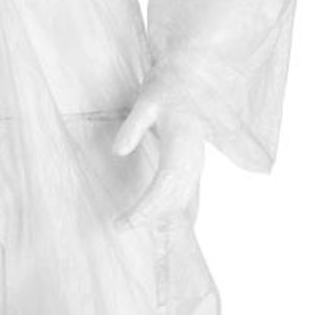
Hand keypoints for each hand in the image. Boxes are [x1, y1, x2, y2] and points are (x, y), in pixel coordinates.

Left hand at [110, 82, 205, 229]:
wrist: (190, 80)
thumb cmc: (167, 89)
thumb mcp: (146, 101)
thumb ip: (134, 126)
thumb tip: (117, 151)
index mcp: (182, 146)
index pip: (165, 187)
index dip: (146, 209)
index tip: (123, 222)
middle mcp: (193, 162)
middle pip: (175, 202)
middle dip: (148, 219)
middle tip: (118, 226)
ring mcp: (196, 167)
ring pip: (184, 204)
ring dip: (164, 223)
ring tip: (139, 234)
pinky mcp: (192, 168)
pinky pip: (187, 198)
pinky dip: (175, 215)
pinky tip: (166, 229)